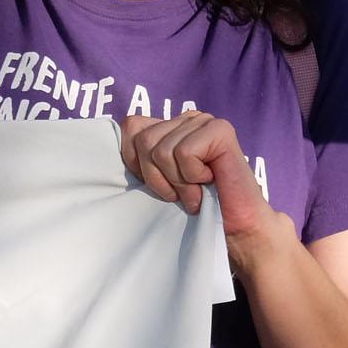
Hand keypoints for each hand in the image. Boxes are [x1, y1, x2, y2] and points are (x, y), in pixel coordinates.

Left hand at [120, 110, 278, 252]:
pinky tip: (210, 182)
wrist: (236, 229)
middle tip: (182, 192)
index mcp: (170, 126)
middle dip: (158, 178)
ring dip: (178, 182)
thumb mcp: (159, 181)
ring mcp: (204, 121)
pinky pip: (184, 153)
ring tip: (196, 191)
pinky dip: (192, 177)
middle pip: (143, 141)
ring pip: (161, 150)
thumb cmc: (197, 208)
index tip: (161, 185)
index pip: (131, 126)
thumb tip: (112, 145)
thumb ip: (142, 159)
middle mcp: (186, 118)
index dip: (136, 162)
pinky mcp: (220, 130)